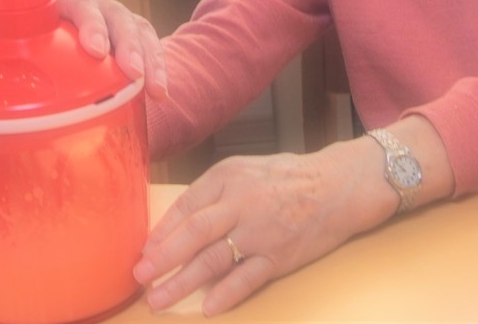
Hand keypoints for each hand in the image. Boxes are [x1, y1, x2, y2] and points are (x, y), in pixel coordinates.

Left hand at [0, 0, 168, 97]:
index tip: (92, 49)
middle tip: (127, 71)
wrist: (56, 7)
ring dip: (147, 58)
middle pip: (116, 16)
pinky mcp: (132, 36)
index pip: (79, 6)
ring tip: (153, 88)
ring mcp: (116, 20)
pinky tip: (160, 91)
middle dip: (124, 44)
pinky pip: (152, 45)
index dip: (88, 24)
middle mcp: (94, 6)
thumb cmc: (25, 20)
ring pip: (138, 30)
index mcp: (63, 1)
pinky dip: (159, 66)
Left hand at [132, 141, 393, 314]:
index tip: (144, 251)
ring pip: (214, 260)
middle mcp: (241, 203)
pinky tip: (207, 307)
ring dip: (182, 281)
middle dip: (163, 258)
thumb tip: (178, 222)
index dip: (162, 231)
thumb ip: (213, 193)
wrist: (337, 186)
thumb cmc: (287, 177)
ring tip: (159, 299)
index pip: (186, 206)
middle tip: (140, 276)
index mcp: (227, 177)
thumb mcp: (245, 169)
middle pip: (194, 233)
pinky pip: (248, 277)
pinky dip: (227, 293)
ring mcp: (260, 231)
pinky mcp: (279, 255)